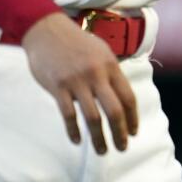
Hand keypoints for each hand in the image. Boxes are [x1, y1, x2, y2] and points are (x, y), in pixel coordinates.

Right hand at [22, 12, 138, 153]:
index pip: (128, 97)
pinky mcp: (58, 87)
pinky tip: (77, 140)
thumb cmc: (76, 42)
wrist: (47, 30)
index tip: (134, 132)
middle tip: (122, 147)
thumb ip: (111, 72)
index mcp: (110, 66)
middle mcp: (97, 75)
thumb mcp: (101, 51)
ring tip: (102, 150)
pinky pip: (68, 115)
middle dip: (120, 132)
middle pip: (114, 110)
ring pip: (92, 117)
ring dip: (99, 138)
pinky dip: (74, 130)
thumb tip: (120, 96)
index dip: (133, 118)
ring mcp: (77, 82)